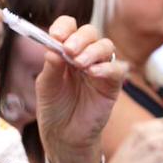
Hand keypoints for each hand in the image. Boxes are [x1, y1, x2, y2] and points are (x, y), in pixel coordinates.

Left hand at [34, 17, 126, 162]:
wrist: (64, 136)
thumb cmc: (54, 108)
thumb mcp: (45, 86)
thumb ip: (51, 67)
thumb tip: (53, 48)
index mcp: (66, 52)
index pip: (70, 27)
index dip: (64, 27)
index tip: (56, 35)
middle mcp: (85, 56)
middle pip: (90, 33)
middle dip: (80, 38)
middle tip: (69, 50)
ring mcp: (100, 69)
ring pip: (106, 46)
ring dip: (93, 51)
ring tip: (80, 64)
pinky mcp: (113, 84)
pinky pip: (116, 69)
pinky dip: (106, 68)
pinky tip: (93, 74)